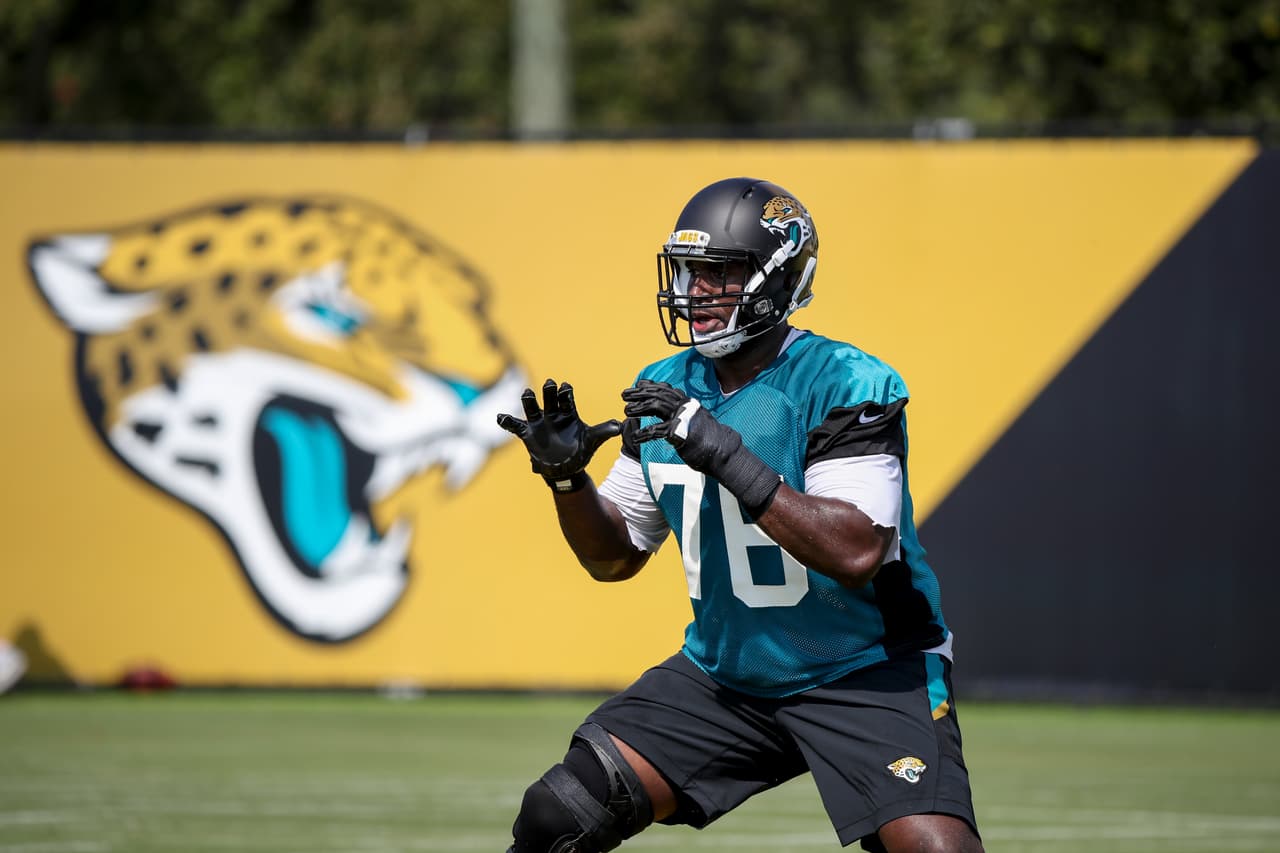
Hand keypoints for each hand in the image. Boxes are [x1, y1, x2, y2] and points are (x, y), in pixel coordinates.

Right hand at [497, 379, 620, 489]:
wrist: (565, 469)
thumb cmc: (579, 451)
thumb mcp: (591, 441)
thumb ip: (603, 432)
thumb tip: (619, 426)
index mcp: (568, 413)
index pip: (566, 399)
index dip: (566, 393)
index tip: (565, 387)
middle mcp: (552, 414)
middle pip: (549, 399)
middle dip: (549, 392)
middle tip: (550, 384)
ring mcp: (539, 423)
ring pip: (532, 408)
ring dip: (529, 401)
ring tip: (528, 393)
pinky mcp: (528, 433)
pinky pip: (516, 426)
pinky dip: (508, 421)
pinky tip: (500, 417)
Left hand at [621, 380, 781, 517]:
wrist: (723, 451)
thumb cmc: (709, 440)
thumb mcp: (694, 423)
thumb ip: (682, 418)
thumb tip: (672, 420)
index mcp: (688, 403)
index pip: (666, 389)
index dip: (651, 386)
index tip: (639, 384)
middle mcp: (685, 407)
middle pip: (658, 394)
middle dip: (639, 393)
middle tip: (624, 395)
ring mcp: (683, 418)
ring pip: (656, 405)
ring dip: (639, 407)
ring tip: (626, 411)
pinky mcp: (680, 433)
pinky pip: (657, 431)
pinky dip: (645, 434)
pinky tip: (636, 437)